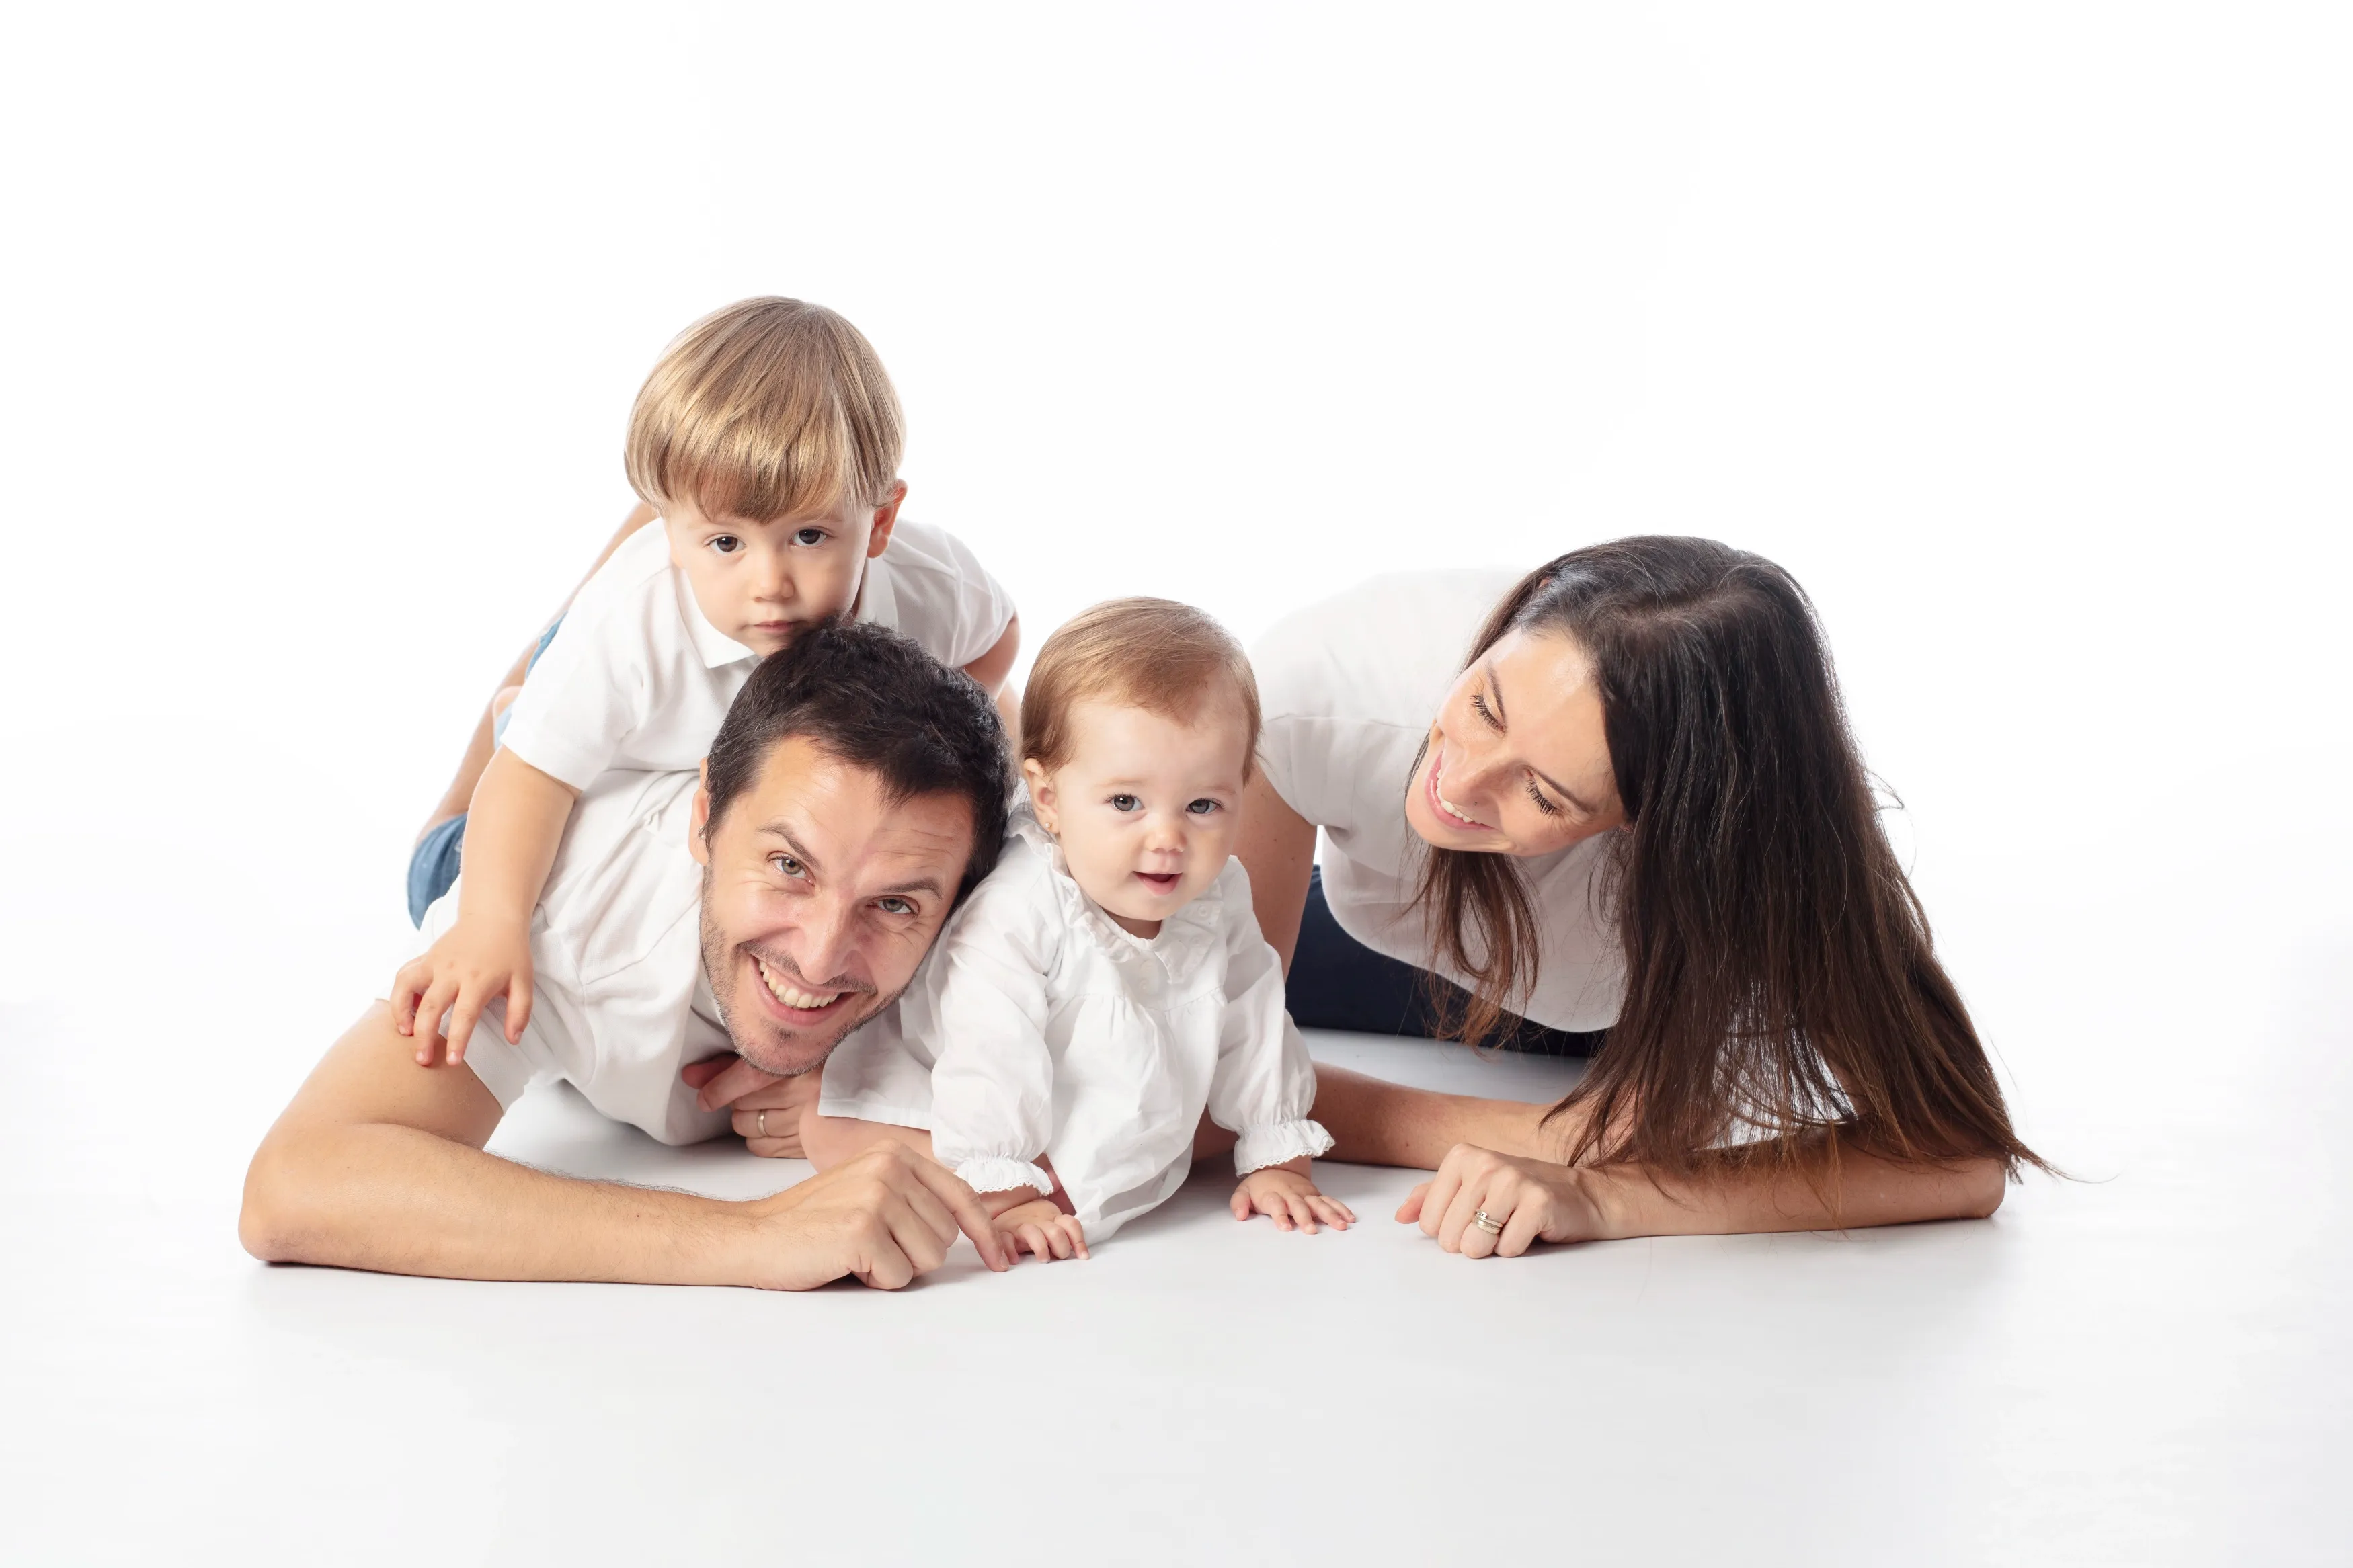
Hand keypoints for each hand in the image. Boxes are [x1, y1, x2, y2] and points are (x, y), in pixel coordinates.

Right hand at [389, 918, 532, 1066]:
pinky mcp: (425, 957)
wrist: (493, 917)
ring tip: (404, 1033)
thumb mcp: (524, 981)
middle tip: (422, 1060)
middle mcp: (452, 971)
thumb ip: (520, 1012)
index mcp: (478, 980)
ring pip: (407, 987)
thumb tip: (513, 1040)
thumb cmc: (510, 953)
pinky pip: (403, 975)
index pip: (464, 1015)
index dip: (456, 1040)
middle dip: (423, 1036)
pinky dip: (397, 993)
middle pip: (430, 1007)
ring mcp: (435, 963)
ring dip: (400, 1012)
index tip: (451, 1061)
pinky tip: (403, 1011)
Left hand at [683, 1054, 820, 1157]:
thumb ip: (734, 1062)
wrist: (860, 1093)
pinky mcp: (808, 1146)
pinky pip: (761, 1147)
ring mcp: (809, 1124)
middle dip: (738, 1098)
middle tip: (752, 1089)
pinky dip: (757, 1138)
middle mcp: (807, 1094)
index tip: (700, 1087)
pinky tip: (770, 1125)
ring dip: (747, 1118)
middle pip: (743, 1103)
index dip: (719, 1085)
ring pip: (748, 1127)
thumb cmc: (819, 1068)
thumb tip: (691, 1077)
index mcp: (804, 1062)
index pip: (750, 1076)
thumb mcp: (782, 1054)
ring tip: (765, 1106)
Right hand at [735, 1143, 1008, 1289]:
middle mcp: (890, 1168)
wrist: (755, 1236)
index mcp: (895, 1154)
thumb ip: (912, 1196)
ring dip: (896, 1267)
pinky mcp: (862, 1230)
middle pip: (946, 1234)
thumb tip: (969, 1223)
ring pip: (929, 1259)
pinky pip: (898, 1277)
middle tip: (872, 1245)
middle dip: (915, 1252)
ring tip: (859, 1252)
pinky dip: (874, 1281)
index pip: (961, 1194)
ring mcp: (876, 1197)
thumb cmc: (812, 1221)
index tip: (999, 1259)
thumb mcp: (868, 1189)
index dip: (985, 1231)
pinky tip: (845, 1262)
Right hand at [992, 1197, 1088, 1261]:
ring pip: (1032, 1232)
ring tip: (1043, 1260)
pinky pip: (1005, 1240)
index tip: (1083, 1258)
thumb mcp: (1050, 1225)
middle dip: (1061, 1247)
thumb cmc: (1032, 1223)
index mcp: (1052, 1218)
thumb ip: (1062, 1237)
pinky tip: (1015, 1261)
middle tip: (1059, 1257)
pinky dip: (1010, 1251)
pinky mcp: (1002, 1232)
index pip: (1071, 1225)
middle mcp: (1038, 1220)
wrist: (1003, 1206)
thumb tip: (1079, 1256)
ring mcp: (1019, 1225)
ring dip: (1040, 1248)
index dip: (1079, 1241)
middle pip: (1055, 1231)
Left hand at [1231, 1160, 1355, 1233]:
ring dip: (1329, 1214)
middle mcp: (1291, 1194)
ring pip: (1318, 1203)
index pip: (1275, 1205)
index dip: (1280, 1215)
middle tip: (1311, 1231)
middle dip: (1305, 1217)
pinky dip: (1340, 1208)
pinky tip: (1349, 1218)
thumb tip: (1240, 1216)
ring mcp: (1305, 1194)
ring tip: (1340, 1226)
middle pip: (1299, 1205)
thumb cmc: (1259, 1186)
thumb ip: (1239, 1203)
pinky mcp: (1316, 1194)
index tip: (1285, 1228)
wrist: (1275, 1166)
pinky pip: (1330, 1201)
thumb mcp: (1243, 1191)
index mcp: (1272, 1194)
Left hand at [1395, 1143, 1611, 1257]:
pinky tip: (1531, 1229)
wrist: (1582, 1195)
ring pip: (1475, 1246)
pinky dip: (1518, 1248)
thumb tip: (1400, 1216)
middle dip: (1472, 1243)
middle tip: (1497, 1224)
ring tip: (1511, 1226)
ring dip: (1494, 1248)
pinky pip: (1508, 1250)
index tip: (1475, 1216)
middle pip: (1449, 1238)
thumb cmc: (1521, 1194)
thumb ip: (1431, 1198)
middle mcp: (1485, 1163)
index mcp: (1462, 1156)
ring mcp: (1513, 1181)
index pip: (1428, 1222)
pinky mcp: (1538, 1203)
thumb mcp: (1472, 1187)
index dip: (1450, 1231)